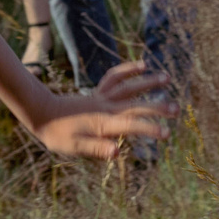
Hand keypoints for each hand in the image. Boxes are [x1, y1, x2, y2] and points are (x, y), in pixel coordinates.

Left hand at [31, 61, 173, 159]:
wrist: (42, 114)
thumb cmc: (58, 135)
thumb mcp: (75, 148)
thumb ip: (96, 149)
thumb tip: (117, 152)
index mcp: (103, 124)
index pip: (130, 127)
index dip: (149, 130)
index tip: (167, 134)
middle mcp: (106, 108)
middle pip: (135, 106)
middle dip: (157, 107)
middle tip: (177, 110)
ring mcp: (102, 98)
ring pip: (128, 87)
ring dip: (147, 82)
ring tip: (167, 77)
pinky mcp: (98, 93)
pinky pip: (114, 77)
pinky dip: (127, 70)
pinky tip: (142, 65)